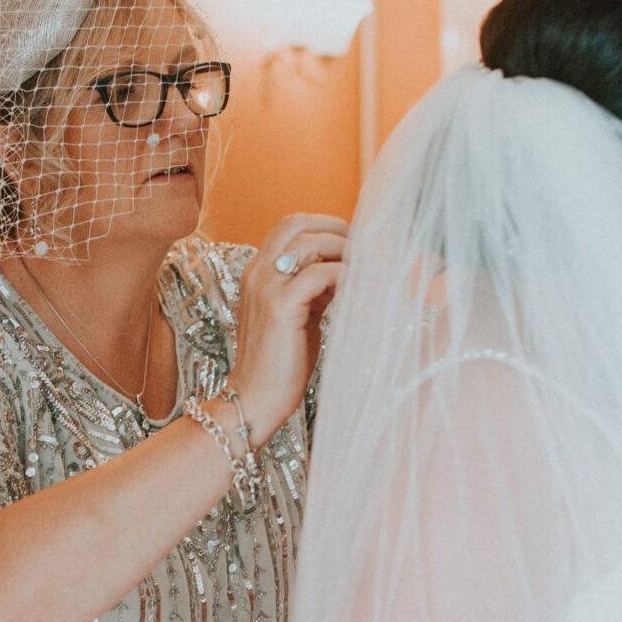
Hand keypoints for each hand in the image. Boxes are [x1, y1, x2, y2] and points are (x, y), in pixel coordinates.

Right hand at [230, 212, 345, 442]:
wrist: (255, 397)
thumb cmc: (280, 361)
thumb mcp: (298, 314)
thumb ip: (314, 289)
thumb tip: (346, 270)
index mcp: (258, 272)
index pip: (290, 226)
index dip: (324, 225)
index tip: (352, 239)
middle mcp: (257, 273)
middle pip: (297, 223)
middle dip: (335, 226)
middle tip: (363, 244)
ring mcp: (266, 287)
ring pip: (309, 242)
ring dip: (343, 248)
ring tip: (366, 264)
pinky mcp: (280, 307)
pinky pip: (319, 274)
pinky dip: (344, 275)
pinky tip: (357, 288)